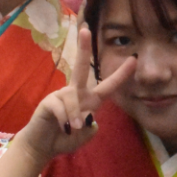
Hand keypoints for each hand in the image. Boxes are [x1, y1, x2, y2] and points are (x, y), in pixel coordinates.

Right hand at [15, 28, 133, 161]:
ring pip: (73, 98)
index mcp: (89, 100)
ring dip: (75, 116)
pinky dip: (65, 120)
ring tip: (73, 128)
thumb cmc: (65, 138)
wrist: (43, 147)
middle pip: (81, 67)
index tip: (134, 59)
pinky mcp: (48, 102)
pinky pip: (61, 108)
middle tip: (85, 29)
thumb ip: (92, 127)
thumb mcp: (86, 136)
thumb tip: (88, 115)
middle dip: (83, 49)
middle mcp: (76, 93)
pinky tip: (62, 128)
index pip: (108, 86)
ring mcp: (61, 95)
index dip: (121, 74)